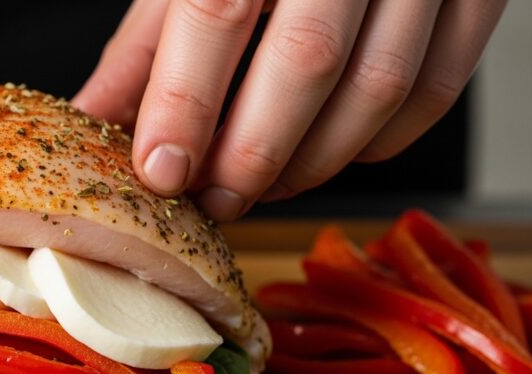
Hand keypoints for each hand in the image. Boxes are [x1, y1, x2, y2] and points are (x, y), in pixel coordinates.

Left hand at [74, 0, 506, 220]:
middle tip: (215, 198)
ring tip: (264, 184)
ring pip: (378, 86)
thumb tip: (96, 121)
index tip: (161, 172)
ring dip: (314, 161)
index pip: (217, 10)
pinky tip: (330, 153)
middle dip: (251, 153)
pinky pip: (435, 88)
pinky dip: (379, 142)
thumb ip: (146, 45)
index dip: (185, 104)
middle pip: (306, 60)